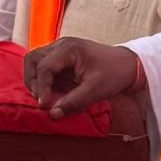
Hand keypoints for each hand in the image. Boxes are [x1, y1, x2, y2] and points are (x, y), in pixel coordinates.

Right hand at [22, 38, 140, 119]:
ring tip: (47, 96)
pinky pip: (45, 67)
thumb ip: (73, 102)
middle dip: (32, 81)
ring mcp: (61, 49)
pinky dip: (45, 80)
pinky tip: (57, 92)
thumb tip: (52, 114)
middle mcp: (61, 45)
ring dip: (36, 80)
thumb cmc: (114, 73)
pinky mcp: (63, 57)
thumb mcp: (95, 90)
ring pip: (35, 62)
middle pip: (32, 59)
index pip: (43, 67)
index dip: (41, 88)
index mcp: (69, 48)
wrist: (128, 65)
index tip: (45, 106)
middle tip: (42, 99)